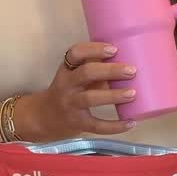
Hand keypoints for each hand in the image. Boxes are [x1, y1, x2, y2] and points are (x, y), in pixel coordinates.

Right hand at [16, 42, 136, 141]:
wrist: (43, 118)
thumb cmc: (66, 92)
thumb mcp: (73, 77)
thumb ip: (94, 71)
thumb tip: (127, 65)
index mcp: (67, 70)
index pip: (75, 53)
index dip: (94, 50)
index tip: (114, 49)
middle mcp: (66, 85)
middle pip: (86, 73)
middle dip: (110, 71)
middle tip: (131, 70)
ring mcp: (71, 105)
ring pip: (90, 98)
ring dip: (113, 95)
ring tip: (133, 93)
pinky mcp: (77, 123)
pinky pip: (97, 125)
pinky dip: (114, 126)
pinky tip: (130, 122)